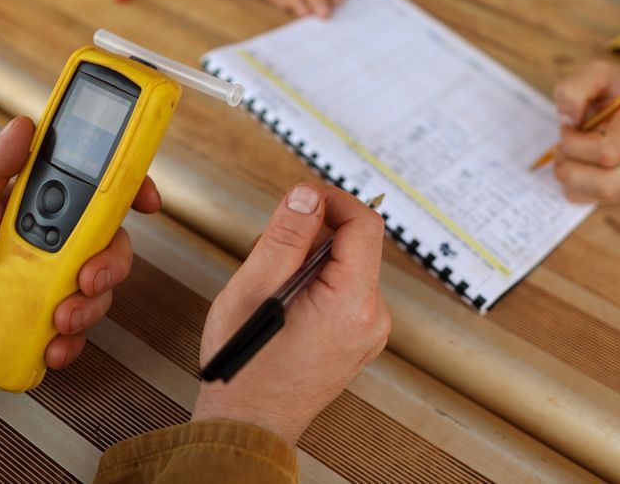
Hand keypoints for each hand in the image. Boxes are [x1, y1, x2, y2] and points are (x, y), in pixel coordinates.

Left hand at [0, 117, 160, 390]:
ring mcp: (50, 280)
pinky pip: (79, 330)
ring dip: (90, 307)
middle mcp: (52, 241)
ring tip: (56, 318)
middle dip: (110, 263)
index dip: (130, 188)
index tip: (146, 199)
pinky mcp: (45, 319)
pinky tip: (50, 345)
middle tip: (85, 277)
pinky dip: (72, 342)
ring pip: (101, 289)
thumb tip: (24, 126)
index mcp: (35, 204)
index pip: (96, 187)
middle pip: (112, 242)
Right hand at [192, 184, 389, 442]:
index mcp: (354, 304)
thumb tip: (307, 195)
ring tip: (270, 285)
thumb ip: (285, 236)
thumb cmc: (247, 367)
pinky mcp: (357, 338)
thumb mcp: (255, 288)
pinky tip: (283, 301)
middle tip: (268, 251)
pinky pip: (342, 291)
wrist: (248, 425)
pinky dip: (314, 283)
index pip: (364, 225)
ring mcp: (367, 331)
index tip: (301, 197)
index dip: (332, 200)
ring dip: (308, 260)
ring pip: (345, 267)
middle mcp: (372, 318)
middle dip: (311, 235)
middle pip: (354, 245)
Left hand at [551, 56, 619, 202]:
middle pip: (605, 184)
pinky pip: (600, 201)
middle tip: (560, 150)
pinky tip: (576, 166)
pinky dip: (578, 188)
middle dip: (571, 169)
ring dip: (571, 179)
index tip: (568, 128)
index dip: (575, 144)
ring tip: (566, 157)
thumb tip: (567, 121)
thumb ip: (574, 89)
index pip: (606, 153)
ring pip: (602, 195)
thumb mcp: (598, 72)